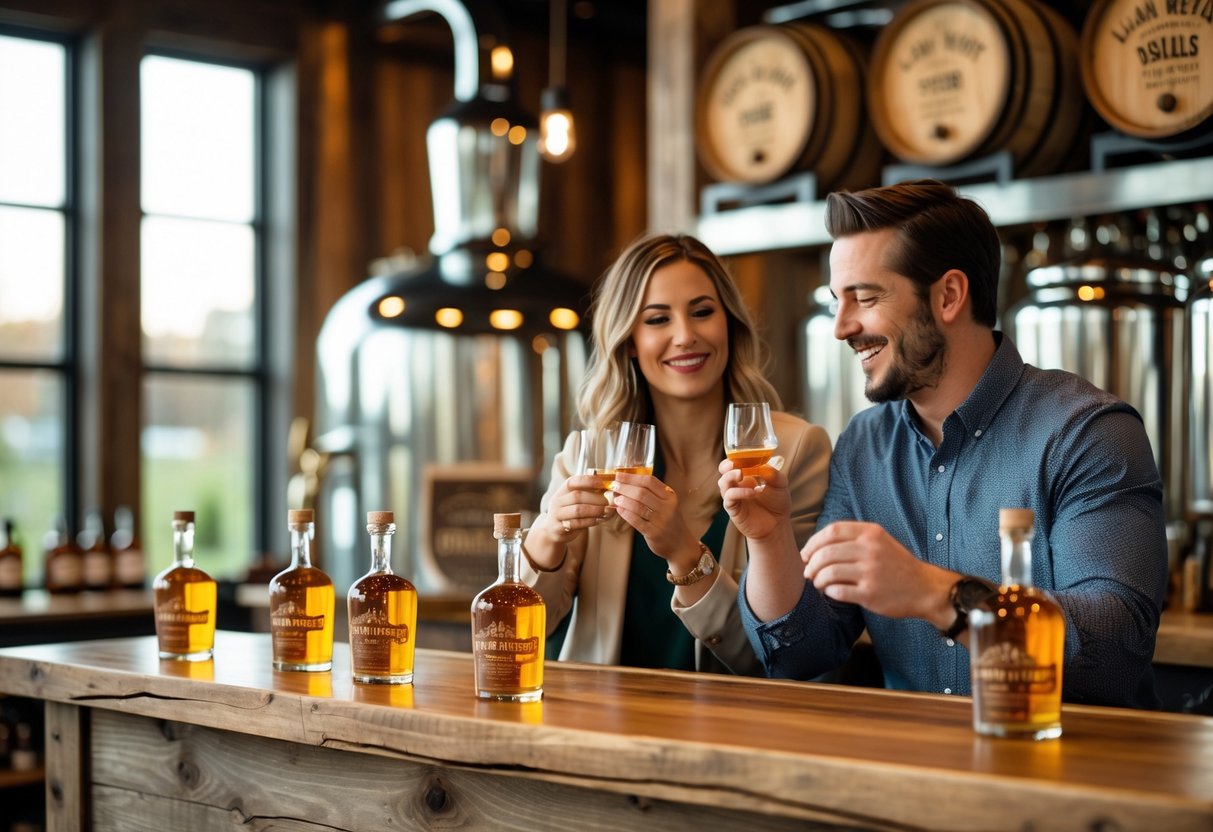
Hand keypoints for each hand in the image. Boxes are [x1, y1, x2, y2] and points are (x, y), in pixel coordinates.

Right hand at [546, 474, 613, 541]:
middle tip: (609, 501)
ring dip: (595, 510)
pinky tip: (600, 520)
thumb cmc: (570, 512)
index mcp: (562, 490)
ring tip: (607, 511)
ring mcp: (556, 514)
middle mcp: (557, 500)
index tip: (605, 482)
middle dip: (596, 498)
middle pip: (577, 496)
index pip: (574, 481)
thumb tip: (609, 485)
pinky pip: (577, 524)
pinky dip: (591, 521)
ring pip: (578, 510)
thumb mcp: (576, 500)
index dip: (590, 481)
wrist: (553, 531)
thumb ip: (589, 492)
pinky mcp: (559, 528)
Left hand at [608, 472, 696, 569]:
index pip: (649, 481)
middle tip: (615, 486)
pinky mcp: (654, 533)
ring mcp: (661, 521)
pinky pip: (636, 521)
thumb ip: (653, 494)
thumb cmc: (670, 521)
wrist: (681, 545)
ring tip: (616, 498)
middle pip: (642, 493)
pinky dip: (626, 514)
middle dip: (625, 488)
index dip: (632, 477)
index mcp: (670, 496)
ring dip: (624, 501)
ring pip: (638, 506)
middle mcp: (667, 507)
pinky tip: (620, 510)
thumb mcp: (668, 504)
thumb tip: (628, 483)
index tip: (619, 475)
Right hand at [719, 456, 789, 542]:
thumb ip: (774, 473)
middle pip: (723, 471)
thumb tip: (764, 465)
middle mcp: (737, 484)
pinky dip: (739, 492)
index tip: (741, 453)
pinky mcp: (733, 509)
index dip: (734, 457)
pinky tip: (752, 492)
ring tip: (742, 474)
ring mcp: (734, 496)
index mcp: (746, 475)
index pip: (733, 462)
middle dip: (726, 465)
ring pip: (723, 483)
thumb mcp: (781, 484)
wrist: (777, 525)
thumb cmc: (777, 503)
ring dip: (731, 477)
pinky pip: (730, 497)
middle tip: (735, 464)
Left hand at [801, 521, 955, 622]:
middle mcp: (870, 550)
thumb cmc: (896, 565)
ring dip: (817, 580)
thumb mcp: (880, 541)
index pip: (831, 531)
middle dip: (811, 564)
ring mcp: (870, 572)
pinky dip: (829, 592)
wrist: (925, 589)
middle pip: (826, 553)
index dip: (813, 542)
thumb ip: (853, 538)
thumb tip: (816, 546)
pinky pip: (838, 591)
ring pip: (829, 572)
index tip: (806, 554)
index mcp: (871, 533)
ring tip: (818, 583)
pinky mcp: (870, 594)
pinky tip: (831, 592)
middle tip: (808, 573)